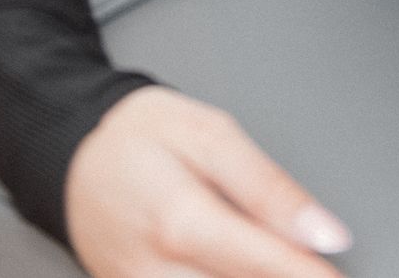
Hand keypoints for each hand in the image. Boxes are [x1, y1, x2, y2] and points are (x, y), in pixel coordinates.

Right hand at [64, 86, 350, 276]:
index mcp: (180, 221)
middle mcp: (158, 274)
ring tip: (275, 264)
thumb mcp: (210, 134)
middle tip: (310, 267)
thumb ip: (269, 187)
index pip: (266, 266)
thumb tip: (325, 232)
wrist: (73, 159)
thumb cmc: (139, 137)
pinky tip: (241, 271)